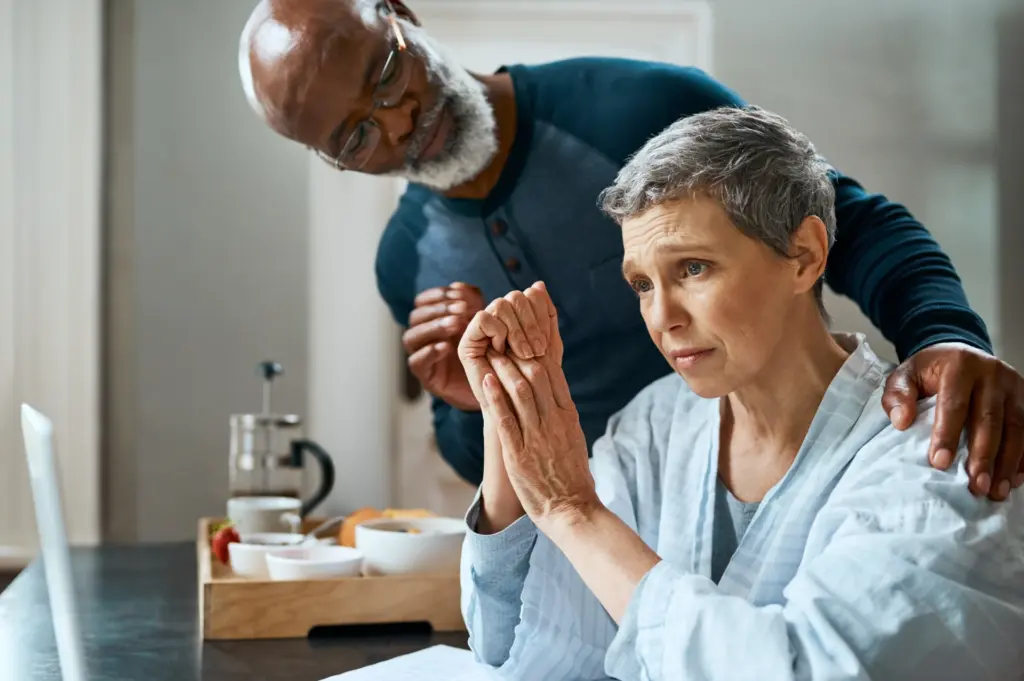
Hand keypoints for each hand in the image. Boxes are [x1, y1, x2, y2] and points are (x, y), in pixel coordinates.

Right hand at [403, 283, 483, 410]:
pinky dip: (428, 352)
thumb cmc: (486, 351)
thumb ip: (473, 302)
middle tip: (462, 309)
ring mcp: (422, 356)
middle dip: (439, 310)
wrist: (492, 386)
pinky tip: (446, 347)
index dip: (438, 294)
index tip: (459, 294)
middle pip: (416, 316)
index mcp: (433, 320)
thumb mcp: (482, 323)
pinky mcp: (426, 377)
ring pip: (411, 337)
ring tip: (457, 325)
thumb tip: (461, 286)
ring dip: (433, 327)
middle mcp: (423, 337)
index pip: (423, 301)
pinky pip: (416, 362)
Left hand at [458, 282, 556, 531]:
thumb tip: (553, 389)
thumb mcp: (572, 436)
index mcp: (567, 414)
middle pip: (538, 374)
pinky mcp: (520, 453)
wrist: (572, 508)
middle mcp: (554, 420)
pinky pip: (507, 419)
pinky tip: (486, 380)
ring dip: (504, 367)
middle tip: (505, 333)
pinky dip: (496, 397)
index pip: (553, 371)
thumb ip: (561, 412)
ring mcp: (537, 435)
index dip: (539, 349)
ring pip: (521, 391)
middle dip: (520, 350)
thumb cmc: (571, 475)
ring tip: (492, 350)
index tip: (526, 332)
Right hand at [458, 284, 554, 405]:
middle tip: (537, 350)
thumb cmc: (535, 384)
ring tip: (525, 354)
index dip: (541, 312)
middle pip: (515, 297)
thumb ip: (546, 318)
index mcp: (518, 318)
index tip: (546, 340)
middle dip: (531, 323)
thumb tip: (538, 285)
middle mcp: (498, 320)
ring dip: (517, 330)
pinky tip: (502, 350)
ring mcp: (482, 330)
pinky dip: (498, 332)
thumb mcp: (547, 348)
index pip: (530, 295)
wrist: (519, 412)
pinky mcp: (467, 342)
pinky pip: (483, 319)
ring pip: (500, 304)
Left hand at [883, 342, 1023, 499]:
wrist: (960, 351)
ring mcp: (1014, 386)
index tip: (939, 463)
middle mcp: (992, 374)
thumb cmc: (929, 370)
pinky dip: (1023, 457)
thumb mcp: (906, 374)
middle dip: (983, 456)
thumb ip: (898, 394)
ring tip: (996, 490)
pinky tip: (1014, 479)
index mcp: (960, 365)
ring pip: (1016, 427)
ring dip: (1007, 462)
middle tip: (976, 485)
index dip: (947, 435)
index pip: (954, 404)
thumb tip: (900, 421)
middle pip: (990, 419)